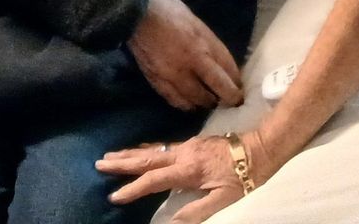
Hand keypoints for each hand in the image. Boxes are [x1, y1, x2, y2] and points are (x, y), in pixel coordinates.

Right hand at [97, 133, 257, 221]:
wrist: (258, 150)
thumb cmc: (242, 177)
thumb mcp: (222, 199)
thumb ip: (195, 212)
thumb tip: (170, 223)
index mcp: (188, 169)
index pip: (153, 180)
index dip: (133, 189)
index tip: (114, 196)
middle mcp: (183, 154)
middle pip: (147, 157)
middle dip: (122, 162)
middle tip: (99, 162)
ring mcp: (187, 146)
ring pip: (153, 149)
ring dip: (131, 153)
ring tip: (111, 154)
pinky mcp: (192, 144)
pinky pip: (162, 146)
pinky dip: (146, 148)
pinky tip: (141, 149)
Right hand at [127, 0, 243, 110]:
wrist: (135, 13)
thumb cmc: (168, 10)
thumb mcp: (196, 22)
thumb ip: (209, 43)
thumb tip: (221, 62)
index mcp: (203, 45)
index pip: (228, 71)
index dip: (237, 82)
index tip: (241, 88)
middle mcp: (192, 64)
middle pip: (217, 89)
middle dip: (228, 97)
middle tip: (231, 100)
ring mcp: (174, 75)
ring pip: (198, 100)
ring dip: (207, 102)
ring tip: (210, 101)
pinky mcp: (158, 82)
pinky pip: (176, 101)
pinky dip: (186, 104)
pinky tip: (190, 103)